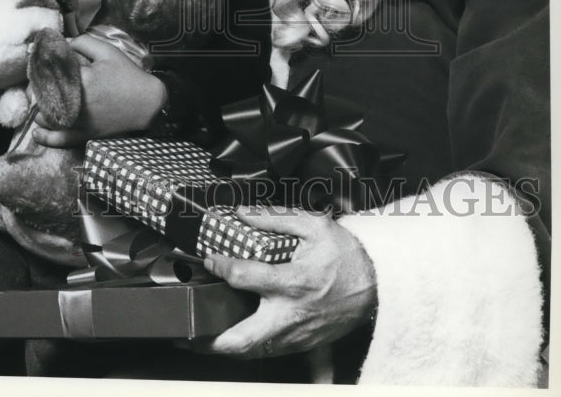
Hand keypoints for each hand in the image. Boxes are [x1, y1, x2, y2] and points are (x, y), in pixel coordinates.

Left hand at [32, 34, 166, 145]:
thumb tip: (62, 42)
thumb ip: (83, 42)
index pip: (51, 73)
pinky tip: (36, 132)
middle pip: (46, 96)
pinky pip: (61, 140)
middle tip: (37, 82)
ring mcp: (82, 122)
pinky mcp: (86, 135)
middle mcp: (79, 103)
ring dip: (40, 111)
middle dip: (39, 89)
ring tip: (38, 102)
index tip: (37, 63)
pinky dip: (47, 138)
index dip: (41, 68)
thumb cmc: (128, 75)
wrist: (148, 103)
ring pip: (50, 118)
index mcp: (83, 80)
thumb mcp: (108, 52)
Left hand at [197, 207, 376, 357]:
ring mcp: (298, 335)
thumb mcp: (314, 226)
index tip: (209, 261)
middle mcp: (292, 314)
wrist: (380, 284)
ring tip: (203, 338)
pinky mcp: (305, 345)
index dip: (220, 268)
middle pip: (244, 339)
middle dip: (212, 340)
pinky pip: (273, 355)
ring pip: (255, 353)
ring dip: (227, 348)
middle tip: (189, 330)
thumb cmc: (348, 256)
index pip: (244, 278)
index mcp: (293, 282)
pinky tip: (236, 341)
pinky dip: (251, 351)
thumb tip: (244, 212)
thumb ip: (276, 217)